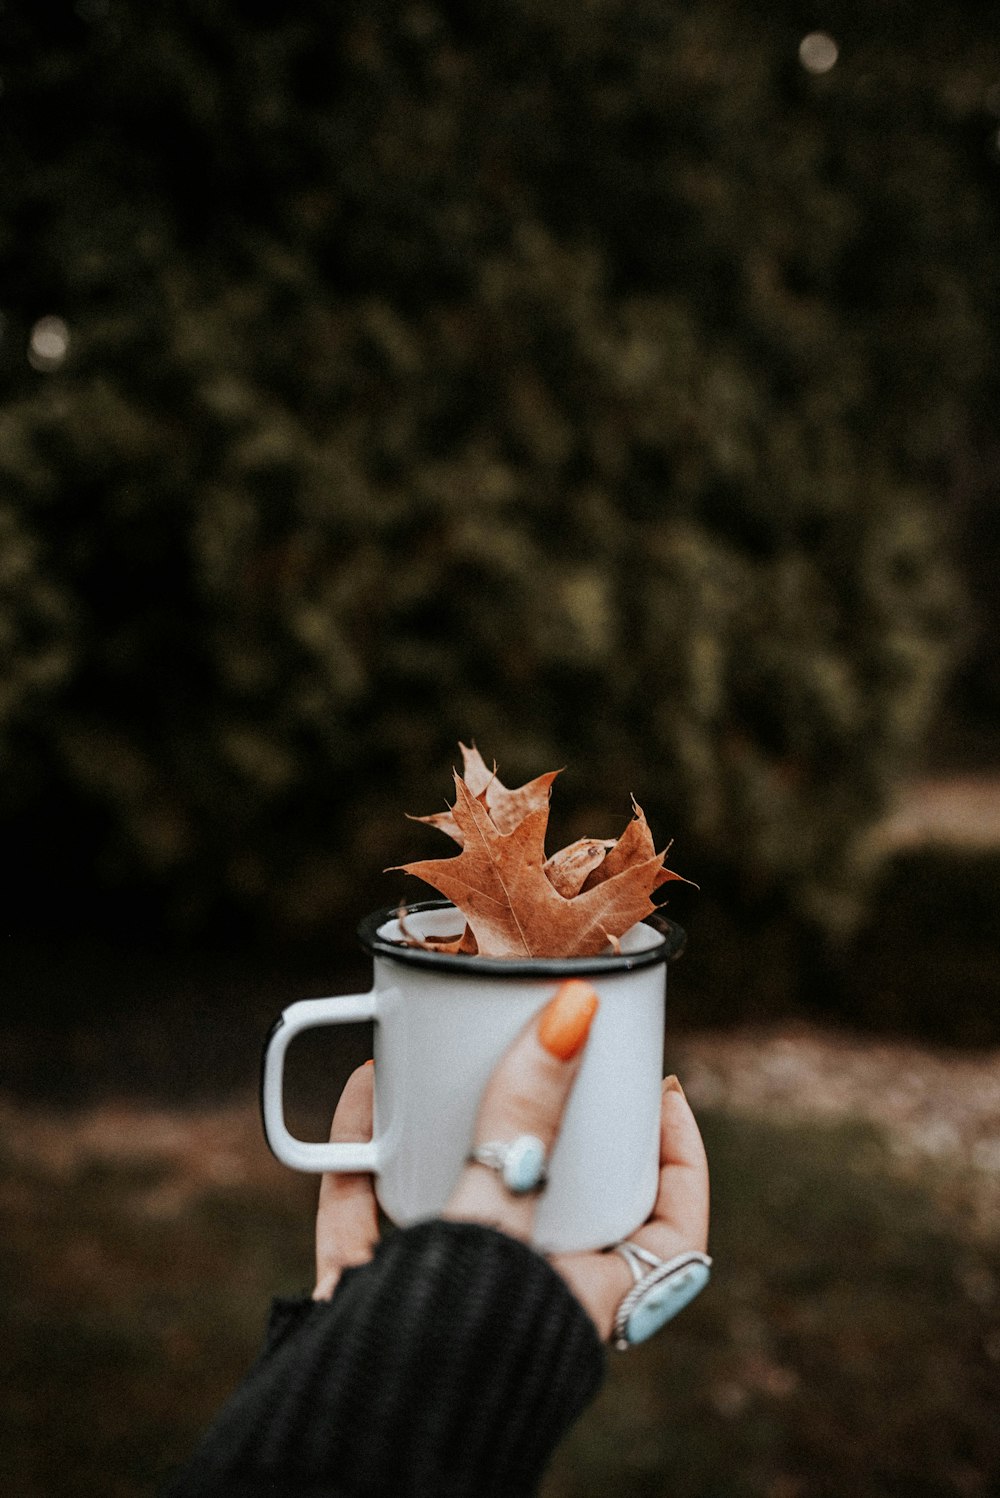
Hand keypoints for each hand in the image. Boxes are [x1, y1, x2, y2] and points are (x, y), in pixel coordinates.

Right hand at [312, 983, 709, 1342]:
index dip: (678, 1157)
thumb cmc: (450, 1343)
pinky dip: (374, 1151)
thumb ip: (525, 1116)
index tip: (663, 1090)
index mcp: (585, 1297)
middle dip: (551, 1120)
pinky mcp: (374, 1295)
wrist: (345, 1451)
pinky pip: (380, 1211)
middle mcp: (523, 1295)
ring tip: (455, 1053)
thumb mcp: (497, 1217)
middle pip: (560, 1195)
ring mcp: (448, 1295)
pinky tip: (369, 1091)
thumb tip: (576, 1013)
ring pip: (465, 1194)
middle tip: (549, 1049)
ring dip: (453, 1123)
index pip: (669, 1228)